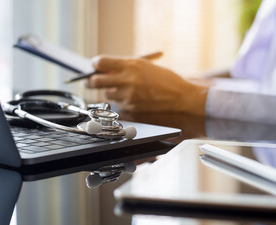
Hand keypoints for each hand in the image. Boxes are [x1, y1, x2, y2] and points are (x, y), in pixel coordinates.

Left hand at [87, 55, 209, 114]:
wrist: (184, 101)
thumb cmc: (170, 83)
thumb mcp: (149, 68)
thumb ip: (129, 68)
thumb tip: (109, 70)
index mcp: (132, 65)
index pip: (101, 62)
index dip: (96, 64)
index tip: (96, 66)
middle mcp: (127, 80)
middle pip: (96, 81)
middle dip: (92, 81)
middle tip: (91, 82)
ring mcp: (128, 98)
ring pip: (108, 95)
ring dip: (113, 93)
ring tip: (129, 93)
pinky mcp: (131, 112)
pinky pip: (118, 108)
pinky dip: (122, 105)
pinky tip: (135, 103)